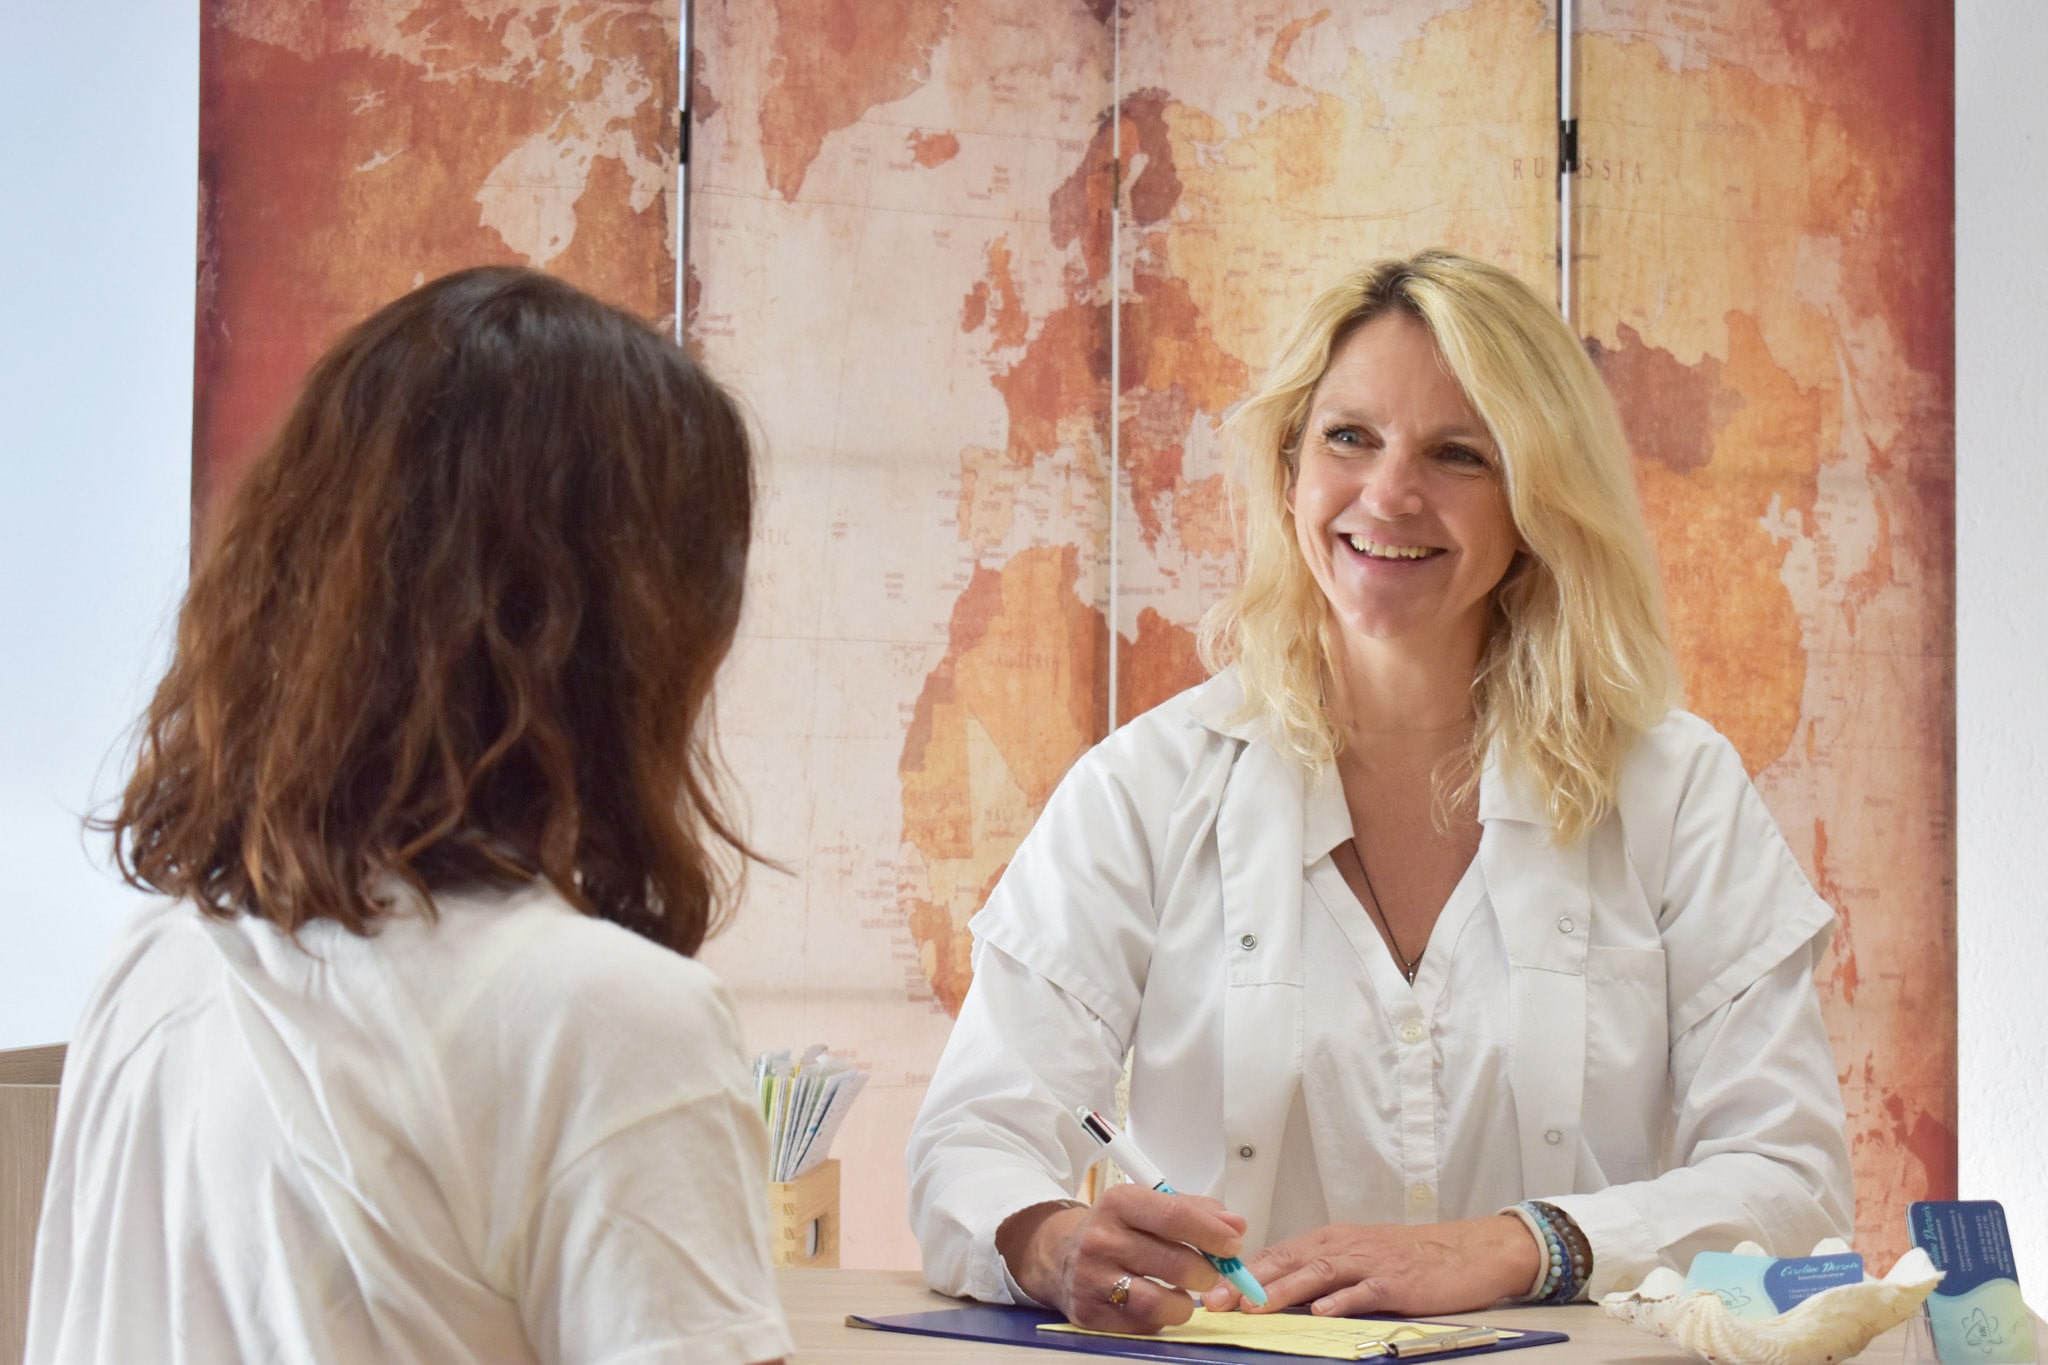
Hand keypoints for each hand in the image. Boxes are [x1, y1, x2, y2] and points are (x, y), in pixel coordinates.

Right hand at [996, 1184, 1248, 1333]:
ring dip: (1185, 1303)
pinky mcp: (1089, 1313)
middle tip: (1211, 1274)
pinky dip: (1160, 1318)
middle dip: (1207, 1273)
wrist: (1058, 1254)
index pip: (1175, 1216)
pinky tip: (1157, 1302)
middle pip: (1174, 1262)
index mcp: (1119, 1202)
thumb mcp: (1147, 1205)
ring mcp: (1092, 1279)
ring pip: (1159, 1302)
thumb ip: (1195, 1211)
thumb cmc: (1116, 1228)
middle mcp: (1101, 1238)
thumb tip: (1237, 1226)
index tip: (1233, 1244)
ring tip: (1186, 1295)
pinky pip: (1142, 1324)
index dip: (1213, 1233)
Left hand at [1200, 1214, 1537, 1317]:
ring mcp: (1369, 1263)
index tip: (1211, 1289)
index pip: (1278, 1255)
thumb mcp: (1359, 1258)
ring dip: (1284, 1290)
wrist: (1468, 1252)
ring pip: (1318, 1273)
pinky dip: (1342, 1300)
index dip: (1243, 1273)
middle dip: (1249, 1283)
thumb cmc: (1411, 1257)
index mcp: (1331, 1241)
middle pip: (1288, 1261)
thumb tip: (1279, 1296)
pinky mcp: (1395, 1282)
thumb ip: (1322, 1274)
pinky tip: (1322, 1311)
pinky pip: (1364, 1291)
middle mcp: (1344, 1246)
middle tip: (1218, 1301)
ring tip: (1257, 1306)